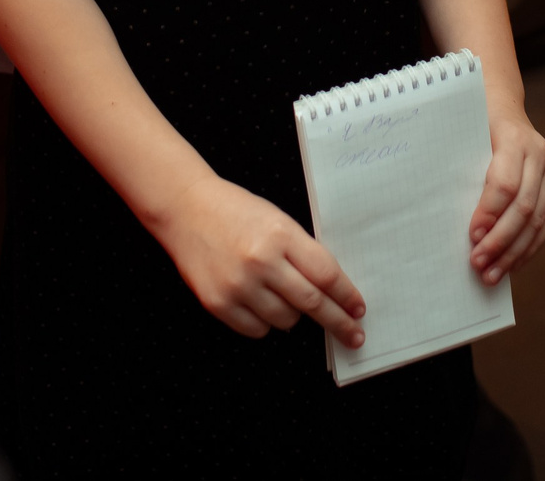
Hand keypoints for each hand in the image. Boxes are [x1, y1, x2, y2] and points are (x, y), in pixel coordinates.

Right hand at [150, 175, 367, 346]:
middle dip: (338, 322)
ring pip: (287, 320)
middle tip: (355, 336)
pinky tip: (260, 302)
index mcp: (280, 235)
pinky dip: (266, 321)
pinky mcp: (218, 304)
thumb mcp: (277, 221)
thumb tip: (332, 292)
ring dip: (294, 315)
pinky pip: (258, 330)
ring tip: (282, 294)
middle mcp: (260, 261)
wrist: (186, 209)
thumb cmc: (236, 212)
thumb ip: (302, 253)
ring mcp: (238, 285)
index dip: (347, 296)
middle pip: (312, 303)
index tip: (358, 309)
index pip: (326, 275)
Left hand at [469, 110, 544, 285]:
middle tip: (477, 263)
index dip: (489, 213)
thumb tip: (443, 215)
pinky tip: (511, 265)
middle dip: (500, 241)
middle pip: (524, 208)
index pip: (505, 184)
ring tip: (491, 275)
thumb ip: (462, 168)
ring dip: (514, 253)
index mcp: (515, 139)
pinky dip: (528, 248)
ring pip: (538, 222)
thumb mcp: (465, 135)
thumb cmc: (475, 122)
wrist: (502, 104)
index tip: (471, 235)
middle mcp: (540, 156)